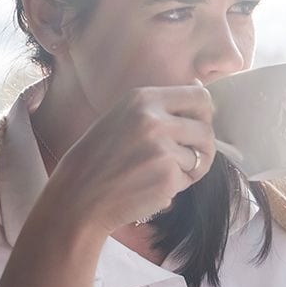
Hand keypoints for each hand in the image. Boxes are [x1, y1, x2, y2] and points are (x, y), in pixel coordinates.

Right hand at [52, 85, 215, 233]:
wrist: (78, 197)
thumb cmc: (99, 159)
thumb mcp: (123, 117)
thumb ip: (158, 107)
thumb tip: (198, 89)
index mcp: (142, 99)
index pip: (199, 95)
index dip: (204, 115)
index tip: (195, 128)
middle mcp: (154, 119)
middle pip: (206, 129)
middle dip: (202, 147)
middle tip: (187, 159)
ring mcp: (162, 149)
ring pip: (201, 156)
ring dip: (190, 169)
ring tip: (163, 174)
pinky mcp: (167, 177)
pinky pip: (188, 179)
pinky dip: (176, 186)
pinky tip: (151, 188)